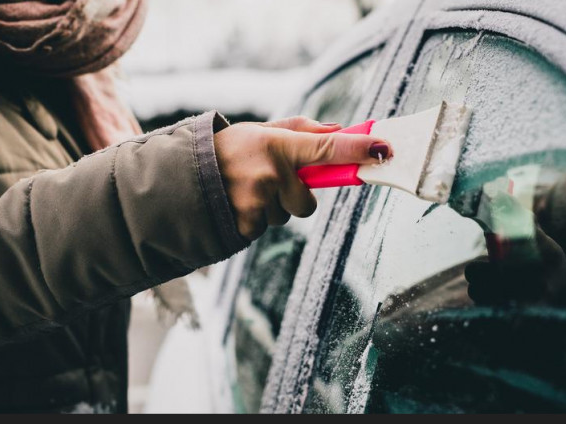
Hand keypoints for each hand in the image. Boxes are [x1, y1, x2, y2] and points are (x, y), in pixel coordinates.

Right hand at [214, 116, 391, 239]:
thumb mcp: (261, 131)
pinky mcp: (247, 225)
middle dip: (293, 196)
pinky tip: (236, 205)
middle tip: (267, 181)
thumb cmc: (228, 149)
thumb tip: (340, 131)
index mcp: (276, 145)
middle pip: (307, 201)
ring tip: (245, 190)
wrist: (180, 176)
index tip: (384, 149)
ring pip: (284, 216)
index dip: (358, 150)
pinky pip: (265, 228)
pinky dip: (255, 220)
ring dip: (271, 207)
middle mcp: (270, 174)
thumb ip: (301, 131)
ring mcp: (258, 202)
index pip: (327, 148)